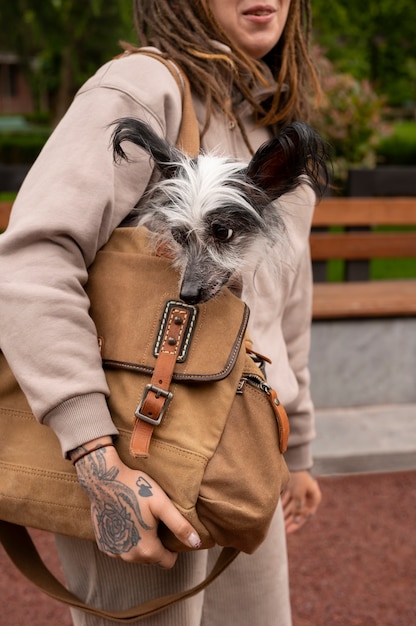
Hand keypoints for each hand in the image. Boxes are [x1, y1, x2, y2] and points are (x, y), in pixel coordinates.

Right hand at [71, 438, 201, 567]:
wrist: (104, 479)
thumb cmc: (135, 488)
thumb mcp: (162, 505)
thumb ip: (180, 526)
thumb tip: (197, 543)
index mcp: (146, 550)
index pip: (167, 562)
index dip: (173, 549)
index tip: (170, 531)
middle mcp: (129, 557)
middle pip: (152, 559)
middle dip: (157, 545)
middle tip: (156, 522)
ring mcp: (114, 552)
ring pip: (136, 555)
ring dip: (141, 543)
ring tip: (142, 521)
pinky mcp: (104, 544)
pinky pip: (121, 549)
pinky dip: (126, 540)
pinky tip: (127, 521)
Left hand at [282, 470, 321, 534]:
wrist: (295, 462)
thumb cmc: (300, 478)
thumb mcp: (299, 494)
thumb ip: (298, 507)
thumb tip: (297, 520)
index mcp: (314, 499)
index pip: (306, 515)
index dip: (297, 524)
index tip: (288, 531)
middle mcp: (308, 497)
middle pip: (299, 512)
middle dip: (290, 521)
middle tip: (283, 530)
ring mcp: (300, 492)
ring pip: (292, 507)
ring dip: (286, 515)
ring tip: (279, 524)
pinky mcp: (293, 489)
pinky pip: (288, 500)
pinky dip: (284, 506)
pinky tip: (278, 513)